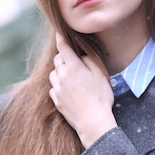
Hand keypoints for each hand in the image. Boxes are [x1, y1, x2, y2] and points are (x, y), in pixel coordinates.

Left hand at [49, 33, 116, 148]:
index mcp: (73, 68)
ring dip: (60, 73)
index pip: (63, 48)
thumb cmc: (100, 98)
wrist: (93, 122)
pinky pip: (54, 88)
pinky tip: (70, 92)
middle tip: (76, 65)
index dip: (60, 39)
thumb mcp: (100, 75)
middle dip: (64, 59)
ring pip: (54, 74)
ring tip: (73, 81)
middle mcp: (61, 76)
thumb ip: (89, 60)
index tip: (58, 33)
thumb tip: (80, 55)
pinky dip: (59, 86)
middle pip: (57, 61)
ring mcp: (57, 89)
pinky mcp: (56, 100)